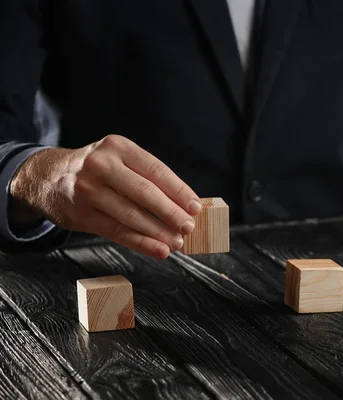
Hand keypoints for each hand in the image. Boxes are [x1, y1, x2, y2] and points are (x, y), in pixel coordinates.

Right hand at [10, 135, 201, 258]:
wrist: (47, 177)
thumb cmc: (98, 170)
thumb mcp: (120, 159)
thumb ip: (148, 177)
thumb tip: (185, 205)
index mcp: (118, 147)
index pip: (156, 170)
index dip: (179, 190)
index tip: (195, 207)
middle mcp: (102, 165)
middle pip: (145, 193)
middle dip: (171, 213)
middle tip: (189, 227)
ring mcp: (88, 190)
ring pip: (131, 215)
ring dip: (159, 232)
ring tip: (178, 242)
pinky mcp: (81, 215)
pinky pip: (117, 231)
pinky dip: (142, 243)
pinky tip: (159, 250)